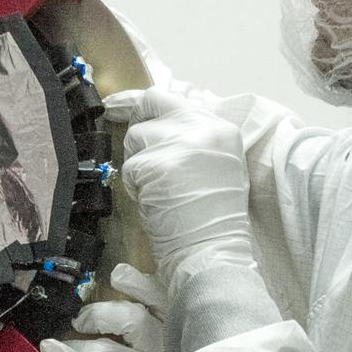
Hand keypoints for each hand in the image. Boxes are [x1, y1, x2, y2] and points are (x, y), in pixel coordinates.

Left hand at [40, 264, 164, 351]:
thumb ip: (134, 319)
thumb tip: (113, 280)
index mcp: (170, 337)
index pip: (163, 305)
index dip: (142, 287)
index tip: (118, 274)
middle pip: (137, 323)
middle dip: (104, 314)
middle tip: (81, 318)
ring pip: (110, 350)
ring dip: (81, 342)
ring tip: (63, 340)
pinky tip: (50, 349)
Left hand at [106, 89, 254, 296]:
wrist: (214, 253)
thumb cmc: (214, 221)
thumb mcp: (219, 167)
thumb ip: (194, 140)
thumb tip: (159, 125)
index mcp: (222, 129)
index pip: (175, 98)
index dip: (149, 108)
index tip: (129, 112)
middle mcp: (205, 128)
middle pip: (152, 104)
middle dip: (139, 126)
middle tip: (137, 148)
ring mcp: (181, 143)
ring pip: (135, 137)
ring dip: (138, 164)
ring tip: (158, 190)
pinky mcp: (158, 163)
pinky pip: (130, 166)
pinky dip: (134, 186)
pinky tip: (154, 203)